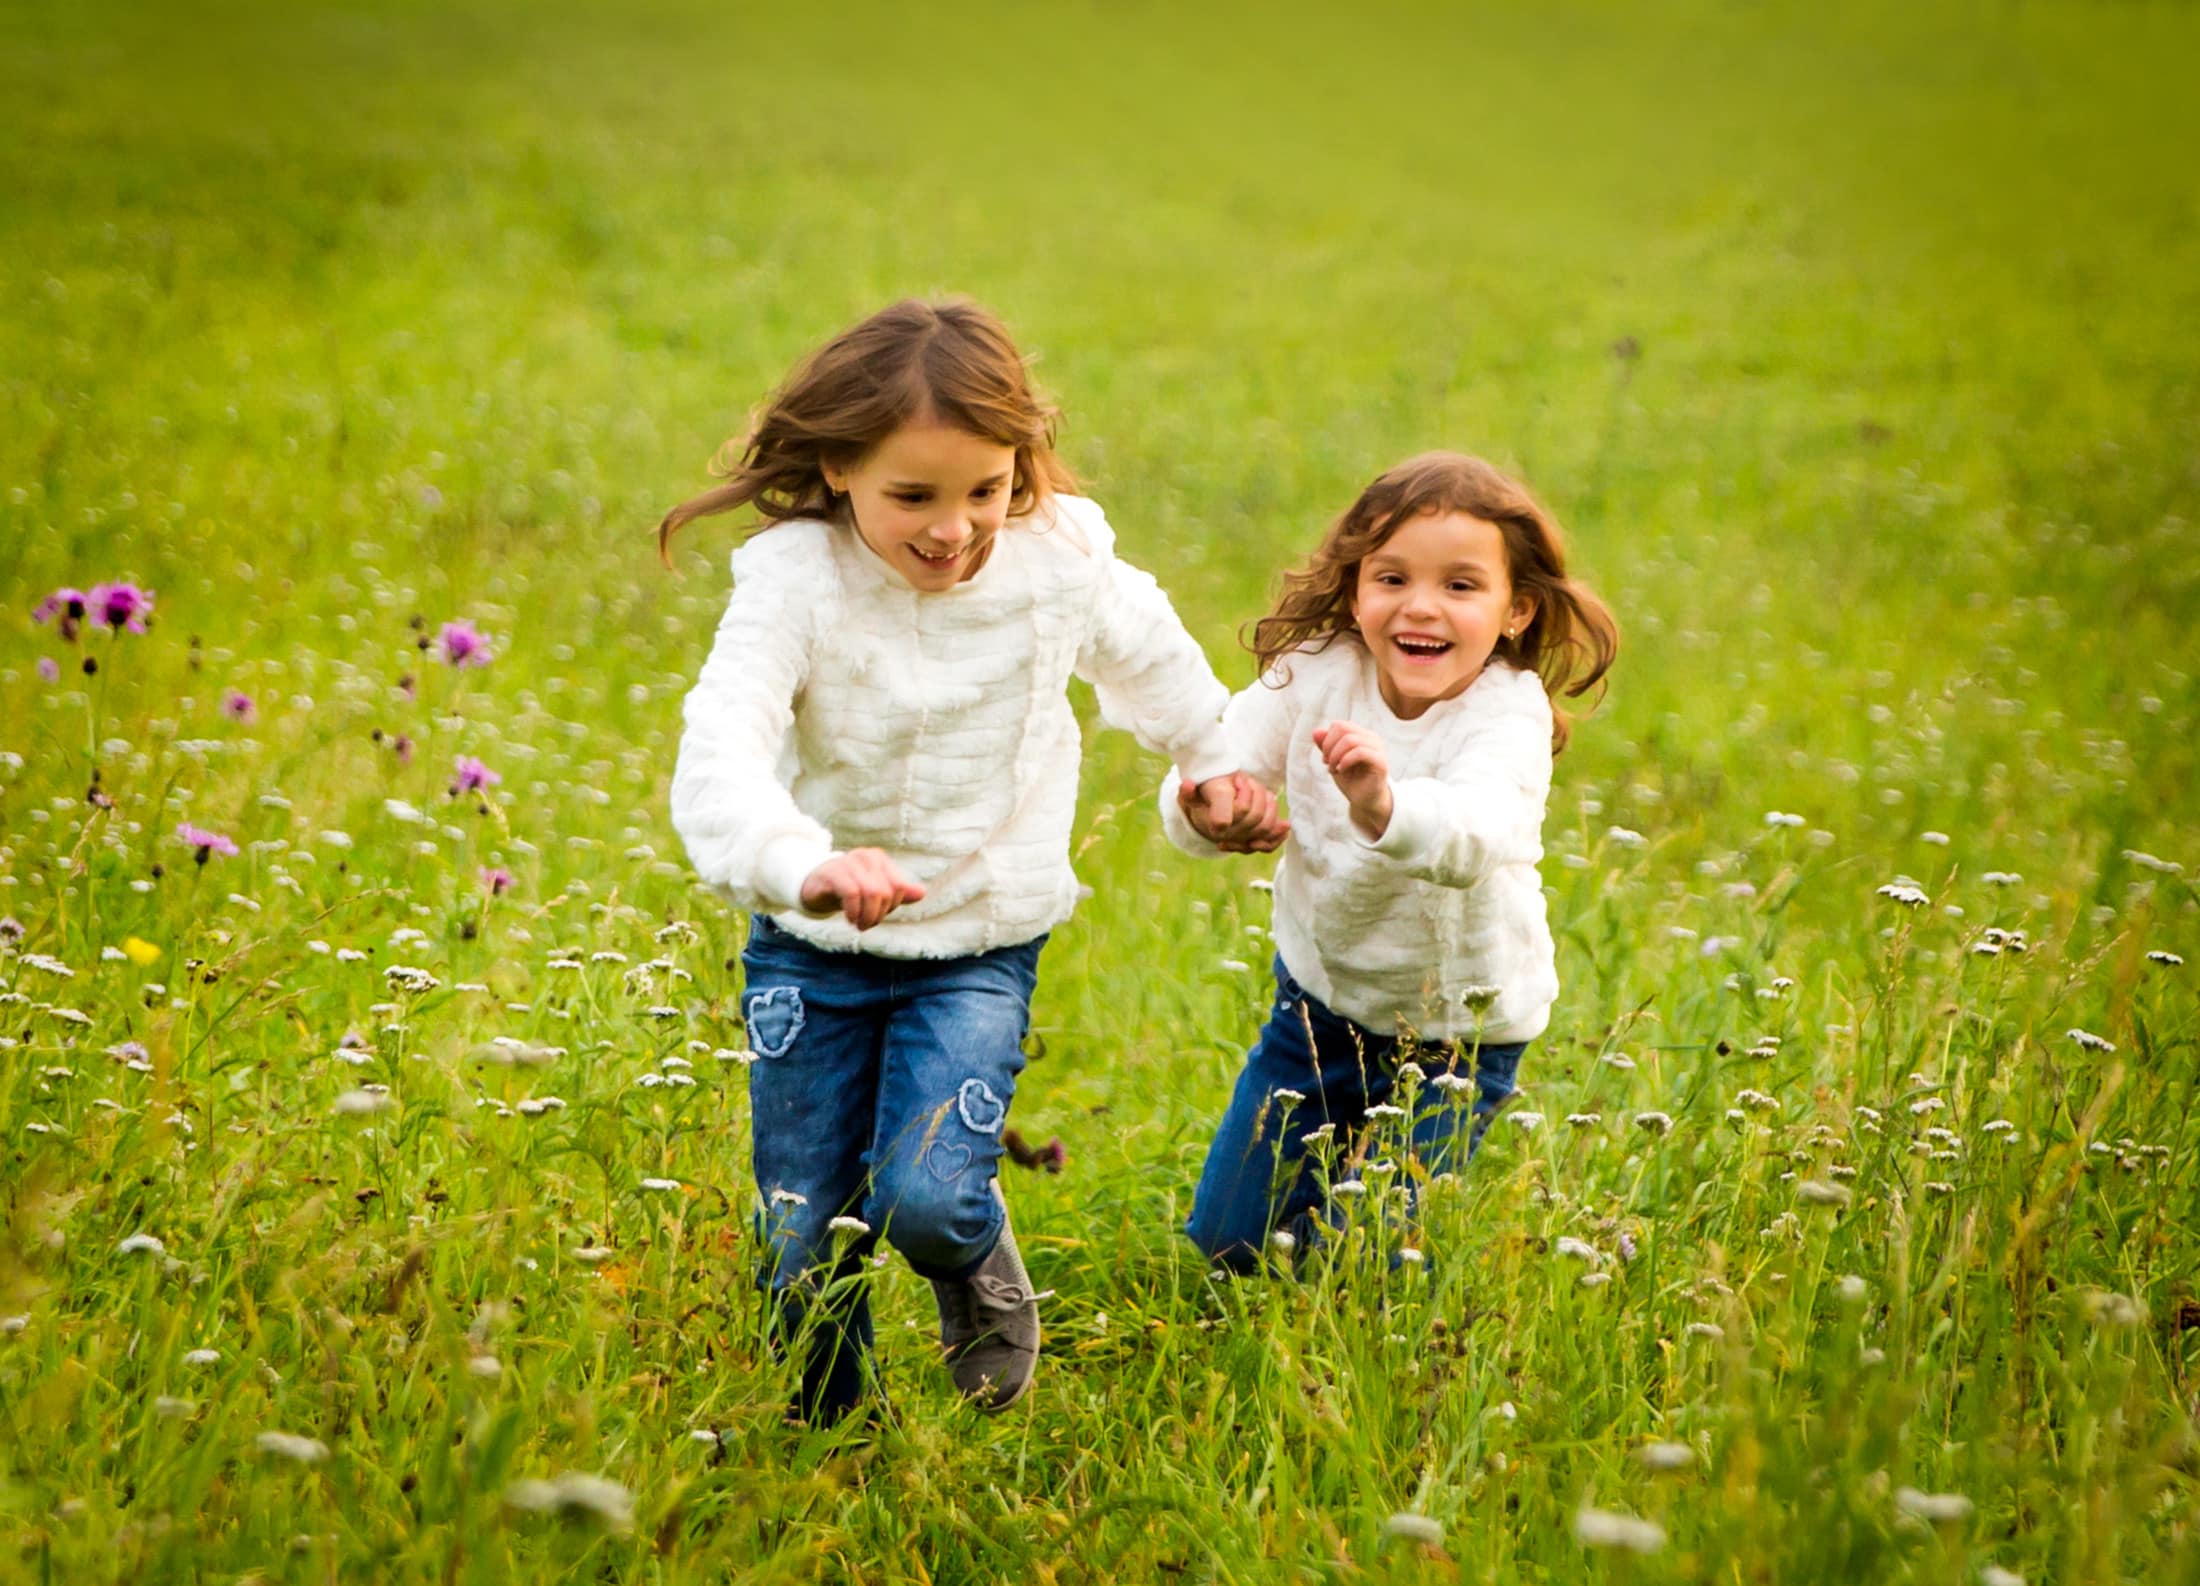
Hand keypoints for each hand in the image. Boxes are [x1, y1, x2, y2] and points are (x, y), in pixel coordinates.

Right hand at [798, 848, 926, 929]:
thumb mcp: (873, 892)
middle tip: (866, 924)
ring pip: (873, 893)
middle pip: (887, 893)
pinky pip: (852, 893)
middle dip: (879, 914)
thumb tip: (922, 893)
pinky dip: (854, 912)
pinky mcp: (832, 873)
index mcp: (879, 859)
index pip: (900, 888)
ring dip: (868, 916)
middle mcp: (866, 857)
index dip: (892, 906)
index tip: (878, 914)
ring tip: (859, 925)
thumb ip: (897, 892)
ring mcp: (848, 862)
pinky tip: (850, 919)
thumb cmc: (847, 889)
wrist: (813, 886)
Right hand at [1178, 771, 1288, 852]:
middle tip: (1248, 781)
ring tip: (1260, 792)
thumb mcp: (1191, 795)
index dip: (1244, 794)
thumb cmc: (1202, 799)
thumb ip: (1187, 792)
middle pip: (1256, 818)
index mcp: (1215, 826)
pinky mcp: (1254, 843)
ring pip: (1265, 827)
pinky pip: (1268, 845)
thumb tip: (1186, 785)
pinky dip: (1278, 835)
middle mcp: (1229, 838)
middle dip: (1257, 794)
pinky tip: (1285, 825)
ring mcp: (1243, 842)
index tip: (1238, 779)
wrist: (1208, 812)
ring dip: (1268, 806)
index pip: (1241, 810)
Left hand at [1312, 721, 1391, 838]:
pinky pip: (1360, 752)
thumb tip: (1316, 731)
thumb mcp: (1334, 761)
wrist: (1365, 801)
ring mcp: (1378, 749)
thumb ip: (1326, 746)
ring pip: (1350, 739)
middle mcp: (1372, 739)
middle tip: (1326, 763)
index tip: (1325, 758)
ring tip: (1333, 769)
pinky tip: (1341, 770)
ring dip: (1335, 755)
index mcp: (1362, 735)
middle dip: (1329, 746)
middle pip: (1343, 729)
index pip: (1339, 725)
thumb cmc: (1351, 780)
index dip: (1326, 740)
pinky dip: (1345, 760)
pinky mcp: (1381, 762)